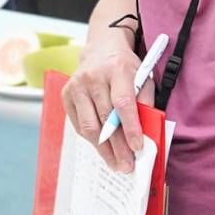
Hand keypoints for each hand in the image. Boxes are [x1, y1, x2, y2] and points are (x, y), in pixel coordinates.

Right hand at [62, 40, 150, 171]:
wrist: (100, 49)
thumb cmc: (125, 68)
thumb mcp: (143, 77)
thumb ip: (146, 101)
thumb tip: (147, 132)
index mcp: (117, 69)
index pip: (123, 103)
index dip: (130, 128)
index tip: (138, 147)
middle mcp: (93, 77)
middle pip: (106, 119)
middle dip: (118, 146)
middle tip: (128, 165)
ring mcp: (76, 86)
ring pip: (89, 126)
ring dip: (104, 150)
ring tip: (116, 163)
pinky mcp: (66, 95)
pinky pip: (79, 125)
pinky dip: (93, 140)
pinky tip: (103, 149)